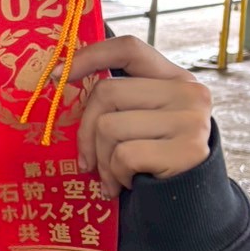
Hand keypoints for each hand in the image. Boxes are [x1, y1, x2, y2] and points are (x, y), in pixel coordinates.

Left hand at [65, 35, 211, 199]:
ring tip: (116, 176)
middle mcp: (188, 92)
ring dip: (102, 160)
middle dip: (86, 132)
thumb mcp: (141, 121)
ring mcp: (192, 120)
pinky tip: (131, 183)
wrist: (189, 201)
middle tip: (87, 161)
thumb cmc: (152, 159)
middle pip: (107, 92)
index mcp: (174, 78)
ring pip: (110, 126)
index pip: (128, 49)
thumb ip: (118, 100)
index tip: (57, 74)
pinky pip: (124, 155)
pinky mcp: (189, 151)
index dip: (89, 56)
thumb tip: (60, 78)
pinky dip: (117, 175)